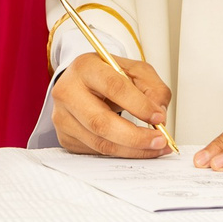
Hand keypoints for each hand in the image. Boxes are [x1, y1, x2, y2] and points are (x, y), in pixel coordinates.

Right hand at [53, 52, 173, 158]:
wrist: (84, 85)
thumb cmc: (108, 76)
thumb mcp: (135, 71)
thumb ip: (153, 89)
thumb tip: (158, 116)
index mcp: (86, 67)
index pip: (113, 87)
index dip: (139, 105)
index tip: (159, 118)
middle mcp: (68, 92)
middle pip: (101, 123)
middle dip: (136, 137)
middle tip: (159, 140)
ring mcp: (63, 117)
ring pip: (100, 143)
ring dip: (132, 150)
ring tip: (155, 147)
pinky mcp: (65, 137)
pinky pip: (96, 152)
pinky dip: (120, 153)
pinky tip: (136, 149)